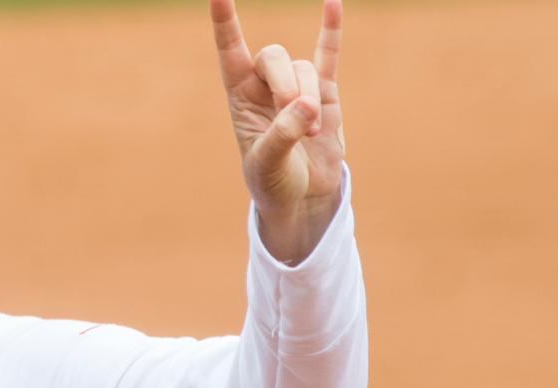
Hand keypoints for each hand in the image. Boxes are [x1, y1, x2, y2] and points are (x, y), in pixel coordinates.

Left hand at [211, 0, 344, 263]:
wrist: (301, 199)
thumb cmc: (272, 181)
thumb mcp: (268, 164)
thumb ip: (282, 136)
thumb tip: (305, 105)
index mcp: (239, 97)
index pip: (229, 50)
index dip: (225, 22)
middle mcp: (263, 86)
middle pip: (274, 57)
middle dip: (286, 83)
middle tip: (293, 113)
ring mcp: (295, 87)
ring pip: (304, 68)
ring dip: (308, 98)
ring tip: (311, 133)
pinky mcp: (324, 93)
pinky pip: (328, 55)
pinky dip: (330, 31)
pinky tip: (332, 3)